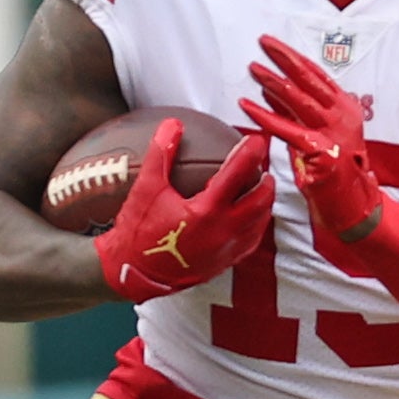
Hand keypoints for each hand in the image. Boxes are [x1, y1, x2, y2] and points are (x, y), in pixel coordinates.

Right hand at [93, 117, 274, 300]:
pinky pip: (251, 240)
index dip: (250, 152)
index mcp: (207, 211)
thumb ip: (160, 154)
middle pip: (260, 199)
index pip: (238, 173)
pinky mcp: (225, 262)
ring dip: (265, 201)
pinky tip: (251, 215)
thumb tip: (172, 124)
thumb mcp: (146, 189)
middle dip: (265, 178)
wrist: (133, 274)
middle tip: (262, 164)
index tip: (257, 140)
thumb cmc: (138, 232)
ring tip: (261, 185)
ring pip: (260, 221)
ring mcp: (227, 250)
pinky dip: (256, 223)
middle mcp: (223, 231)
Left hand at [239, 35, 384, 240]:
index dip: (294, 57)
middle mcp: (342, 116)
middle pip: (309, 79)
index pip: (317, 75)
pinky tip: (248, 106)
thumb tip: (271, 91)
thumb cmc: (335, 174)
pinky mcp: (320, 152)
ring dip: (272, 81)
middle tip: (263, 42)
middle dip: (284, 58)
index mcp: (345, 108)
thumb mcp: (317, 135)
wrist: (354, 207)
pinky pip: (288, 129)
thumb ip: (297, 113)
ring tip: (253, 68)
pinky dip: (265, 116)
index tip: (274, 45)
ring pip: (299, 99)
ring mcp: (333, 133)